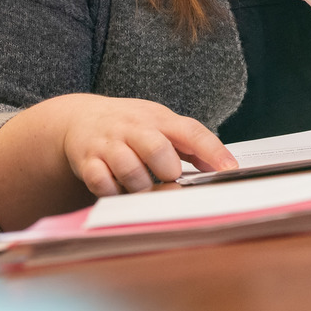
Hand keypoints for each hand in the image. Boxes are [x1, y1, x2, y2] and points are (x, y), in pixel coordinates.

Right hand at [50, 94, 236, 196]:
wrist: (80, 117)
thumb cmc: (130, 125)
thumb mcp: (160, 124)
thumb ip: (189, 144)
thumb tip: (221, 166)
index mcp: (158, 119)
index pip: (191, 132)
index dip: (213, 150)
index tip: (230, 169)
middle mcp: (133, 128)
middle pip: (158, 150)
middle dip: (169, 171)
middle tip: (170, 178)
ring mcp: (109, 145)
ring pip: (130, 170)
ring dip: (142, 187)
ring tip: (145, 187)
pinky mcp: (87, 162)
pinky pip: (101, 183)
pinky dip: (114, 193)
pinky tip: (119, 191)